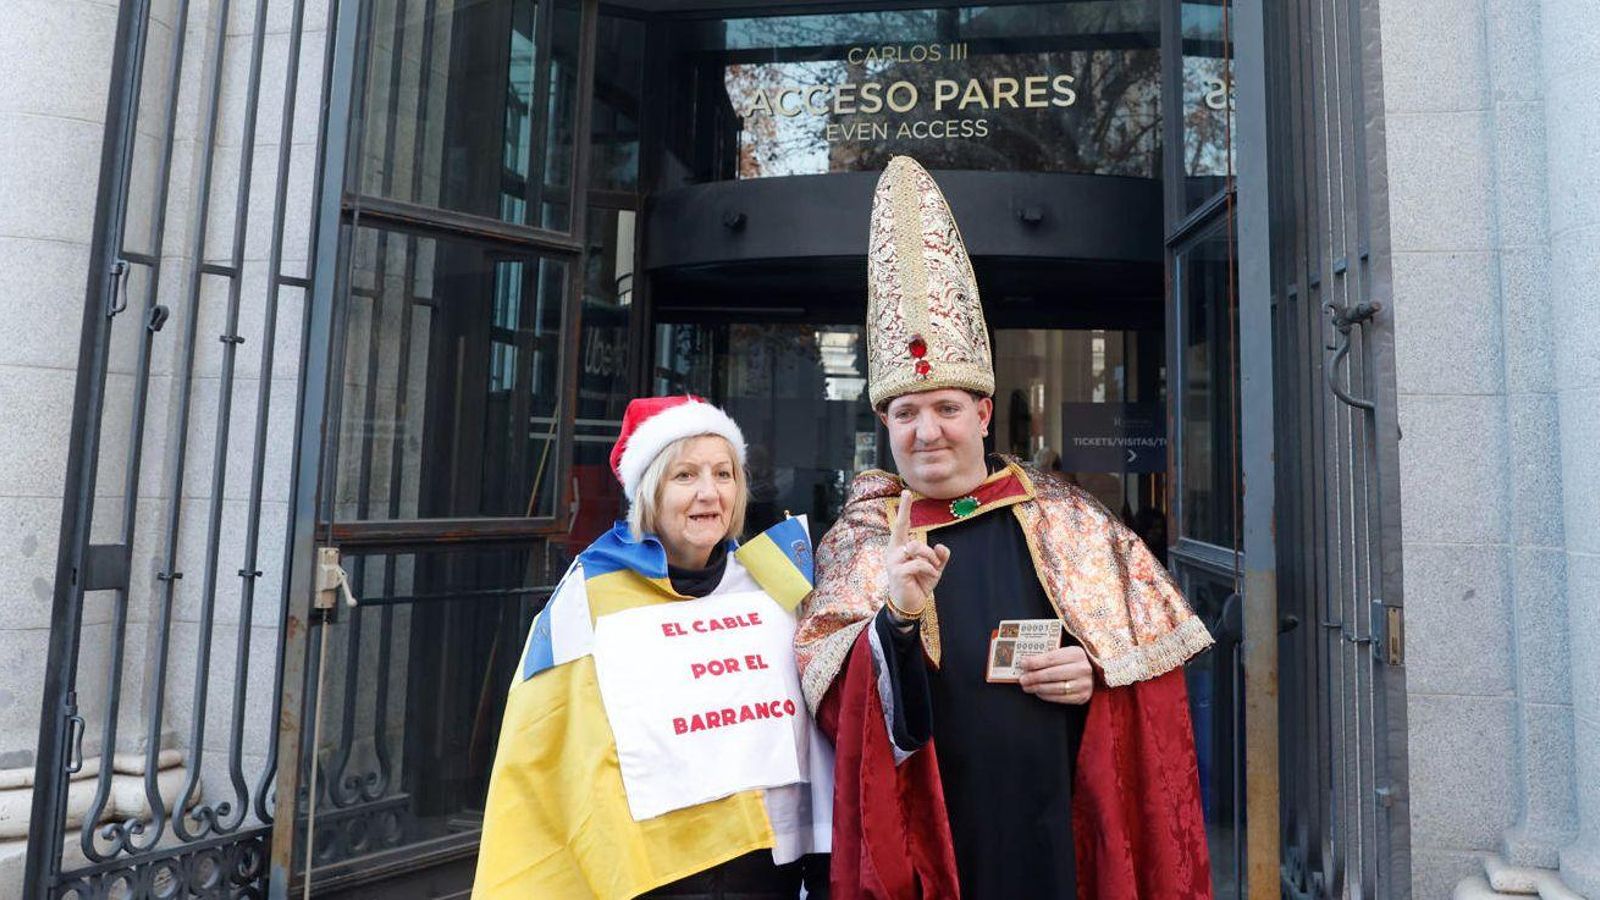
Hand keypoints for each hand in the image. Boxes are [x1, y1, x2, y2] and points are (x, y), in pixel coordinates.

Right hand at [885, 490, 949, 617]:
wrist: (910, 605)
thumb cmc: (918, 584)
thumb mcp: (934, 568)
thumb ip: (940, 557)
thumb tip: (942, 547)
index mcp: (899, 547)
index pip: (901, 525)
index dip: (904, 509)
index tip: (905, 493)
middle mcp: (893, 552)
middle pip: (912, 537)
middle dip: (929, 551)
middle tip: (935, 563)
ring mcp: (893, 562)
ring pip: (916, 548)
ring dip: (930, 559)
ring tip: (932, 571)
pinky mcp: (897, 572)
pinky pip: (919, 563)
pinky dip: (929, 569)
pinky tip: (930, 577)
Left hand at [1017, 645, 1093, 704]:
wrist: (1095, 675)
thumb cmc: (1074, 663)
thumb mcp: (1065, 653)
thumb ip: (1049, 656)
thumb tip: (1026, 662)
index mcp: (1077, 653)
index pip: (1051, 658)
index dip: (1035, 662)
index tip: (1022, 664)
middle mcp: (1083, 669)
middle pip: (1052, 674)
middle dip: (1033, 677)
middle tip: (1022, 679)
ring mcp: (1084, 684)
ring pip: (1055, 687)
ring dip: (1037, 688)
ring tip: (1027, 687)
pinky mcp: (1082, 697)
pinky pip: (1060, 698)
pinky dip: (1046, 696)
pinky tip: (1038, 692)